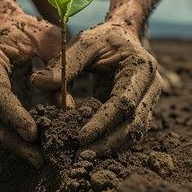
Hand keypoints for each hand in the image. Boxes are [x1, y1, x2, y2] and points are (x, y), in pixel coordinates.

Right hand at [0, 12, 59, 166]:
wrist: (6, 22)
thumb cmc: (31, 28)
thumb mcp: (50, 41)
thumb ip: (58, 70)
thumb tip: (67, 109)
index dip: (14, 115)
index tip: (33, 134)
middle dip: (13, 140)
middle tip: (38, 159)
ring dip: (13, 144)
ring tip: (38, 160)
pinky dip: (13, 137)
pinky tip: (33, 150)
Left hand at [32, 15, 162, 156]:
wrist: (123, 35)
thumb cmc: (102, 38)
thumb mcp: (84, 43)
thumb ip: (64, 64)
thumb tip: (38, 82)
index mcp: (142, 67)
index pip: (123, 102)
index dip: (103, 121)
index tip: (81, 136)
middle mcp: (152, 86)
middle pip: (133, 123)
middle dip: (108, 142)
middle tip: (81, 155)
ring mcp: (150, 100)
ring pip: (134, 131)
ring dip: (111, 146)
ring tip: (85, 156)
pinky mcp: (142, 109)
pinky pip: (130, 131)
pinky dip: (113, 141)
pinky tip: (93, 149)